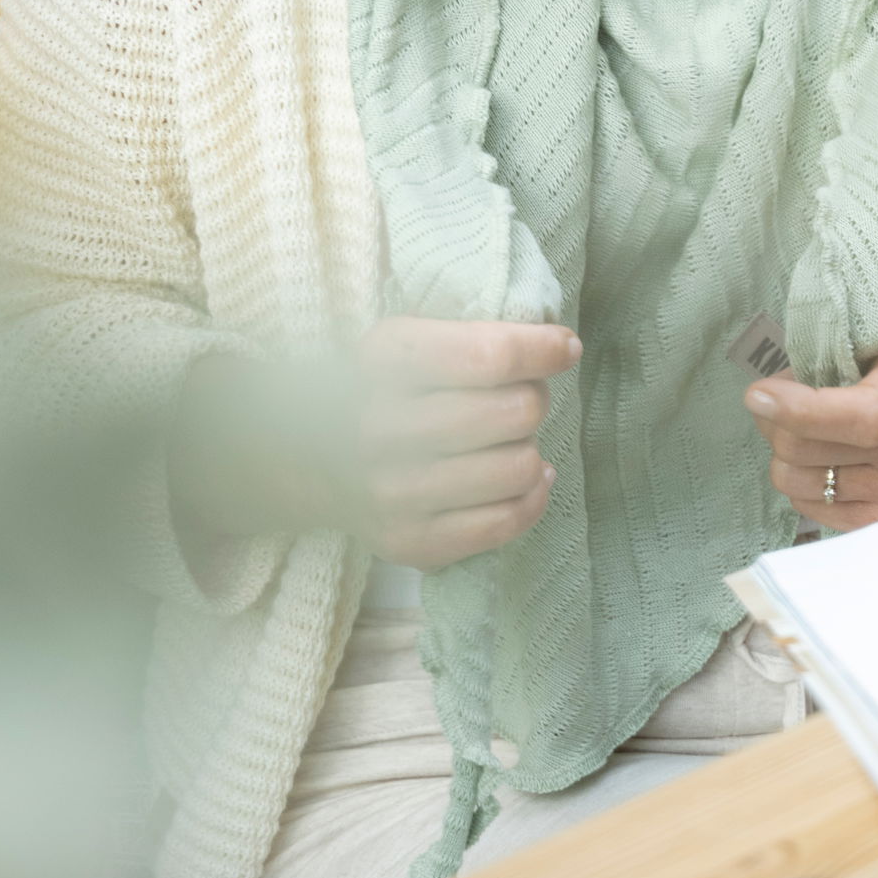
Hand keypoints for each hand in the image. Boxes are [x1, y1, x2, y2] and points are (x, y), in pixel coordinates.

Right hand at [345, 316, 580, 568]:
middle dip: (533, 400)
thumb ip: (477, 335)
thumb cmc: (387, 388)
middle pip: (516, 411)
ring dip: (528, 450)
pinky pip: (506, 522)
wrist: (313, 461)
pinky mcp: (410, 542)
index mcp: (384, 360)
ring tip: (507, 443)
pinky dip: (530, 497)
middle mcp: (380, 427)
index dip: (543, 350)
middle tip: (519, 401)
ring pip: (520, 468)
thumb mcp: (412, 337)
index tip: (564, 348)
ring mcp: (392, 492)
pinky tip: (520, 480)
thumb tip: (562, 348)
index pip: (489, 356)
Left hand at [745, 296, 877, 528]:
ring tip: (798, 424)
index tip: (759, 390)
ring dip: (785, 453)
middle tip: (779, 393)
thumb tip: (789, 338)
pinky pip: (823, 516)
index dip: (795, 408)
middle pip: (809, 455)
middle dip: (774, 421)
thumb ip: (859, 325)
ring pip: (805, 488)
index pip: (854, 417)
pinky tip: (815, 456)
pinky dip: (806, 486)